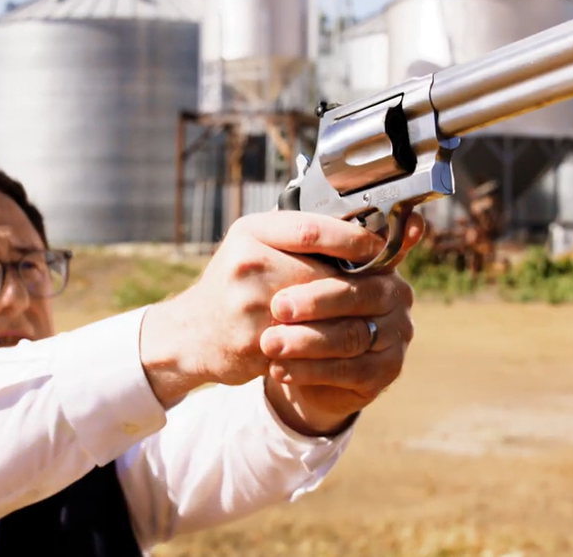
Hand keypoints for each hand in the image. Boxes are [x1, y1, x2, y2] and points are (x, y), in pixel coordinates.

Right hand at [137, 211, 391, 407]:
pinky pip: (306, 342)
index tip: (376, 247)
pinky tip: (341, 342)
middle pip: (321, 273)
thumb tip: (364, 232)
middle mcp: (245, 263)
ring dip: (346, 315)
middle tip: (382, 287)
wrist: (190, 335)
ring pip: (319, 311)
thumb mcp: (254, 246)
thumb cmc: (235, 285)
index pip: (311, 229)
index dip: (352, 239)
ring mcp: (247, 304)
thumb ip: (298, 237)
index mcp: (250, 233)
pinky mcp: (253, 342)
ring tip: (365, 315)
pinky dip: (328, 343)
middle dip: (354, 283)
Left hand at [260, 212, 425, 435]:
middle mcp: (396, 294)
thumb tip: (288, 204)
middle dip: (316, 301)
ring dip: (307, 341)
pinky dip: (311, 371)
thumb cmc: (296, 307)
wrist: (300, 360)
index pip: (367, 250)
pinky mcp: (386, 371)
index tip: (300, 253)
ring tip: (270, 343)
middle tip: (278, 306)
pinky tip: (280, 369)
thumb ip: (302, 241)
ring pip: (352, 336)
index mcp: (378, 261)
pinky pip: (350, 372)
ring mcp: (397, 334)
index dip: (339, 248)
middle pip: (359, 294)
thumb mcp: (295, 270)